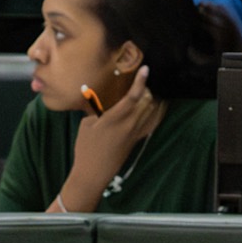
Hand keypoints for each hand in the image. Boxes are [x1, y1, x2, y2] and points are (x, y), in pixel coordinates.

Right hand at [57, 66, 161, 210]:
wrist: (94, 173)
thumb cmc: (86, 149)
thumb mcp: (86, 125)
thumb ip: (96, 111)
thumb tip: (100, 101)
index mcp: (115, 119)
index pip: (133, 97)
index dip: (141, 82)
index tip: (146, 69)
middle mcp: (129, 125)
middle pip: (147, 101)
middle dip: (145, 89)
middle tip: (139, 82)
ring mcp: (135, 133)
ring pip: (151, 111)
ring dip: (150, 99)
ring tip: (144, 92)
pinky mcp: (137, 140)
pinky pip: (152, 123)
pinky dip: (155, 112)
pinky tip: (155, 106)